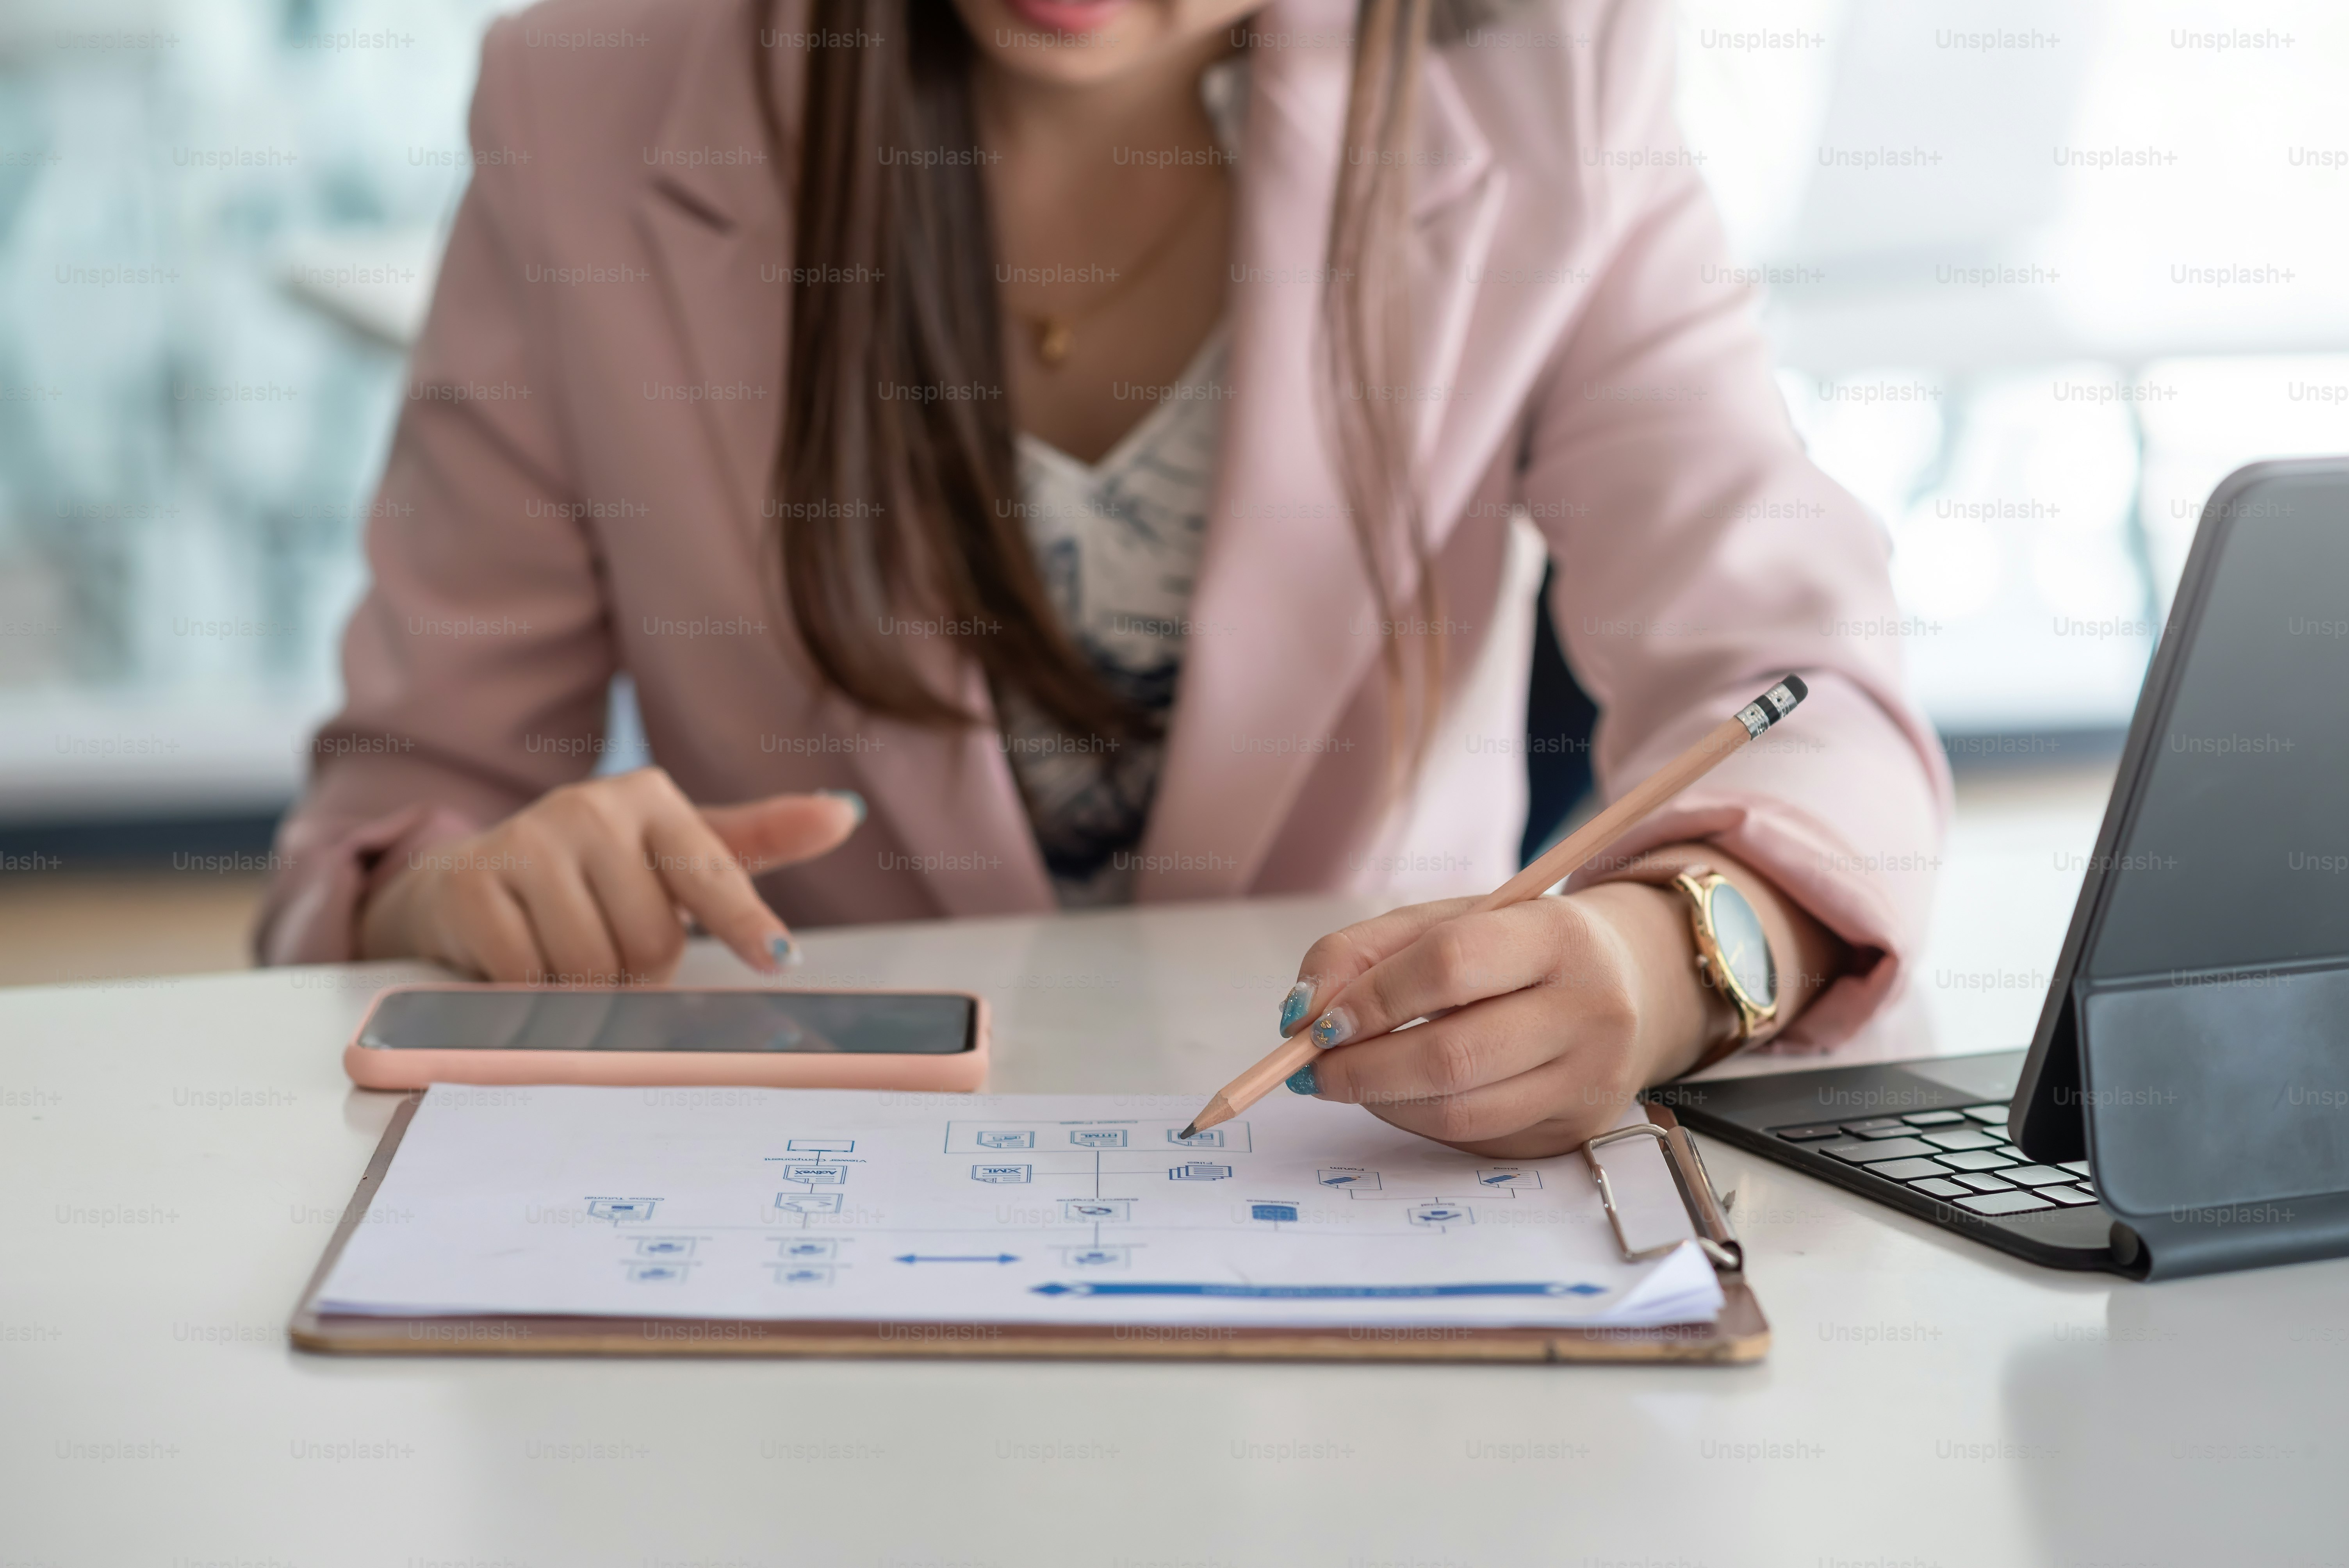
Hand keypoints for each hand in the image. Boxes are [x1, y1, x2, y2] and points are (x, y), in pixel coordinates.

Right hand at [358, 768, 862, 983]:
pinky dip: (527, 988)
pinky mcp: (471, 883)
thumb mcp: (675, 852)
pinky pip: (524, 972)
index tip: (778, 959)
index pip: (711, 873)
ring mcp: (526, 840)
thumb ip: (759, 840)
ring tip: (563, 954)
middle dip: (635, 970)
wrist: (471, 878)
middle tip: (608, 951)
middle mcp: (591, 807)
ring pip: (588, 964)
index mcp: (652, 799)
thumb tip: (846, 812)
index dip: (744, 922)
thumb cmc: (595, 874)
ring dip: (582, 986)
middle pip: (650, 942)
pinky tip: (517, 961)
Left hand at [1277, 883, 1720, 1157]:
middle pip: (1452, 1056)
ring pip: (1458, 1113)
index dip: (1371, 998)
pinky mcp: (1573, 1132)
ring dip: (1380, 1101)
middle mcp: (1588, 1012)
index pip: (1450, 966)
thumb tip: (1300, 1012)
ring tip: (1345, 1080)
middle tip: (1310, 1068)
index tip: (1315, 1021)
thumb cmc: (1517, 946)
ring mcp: (1587, 1081)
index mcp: (1558, 936)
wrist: (1628, 984)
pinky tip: (1399, 1094)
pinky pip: (1472, 1138)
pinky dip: (1416, 1120)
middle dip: (1361, 1068)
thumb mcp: (1446, 920)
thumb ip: (1362, 952)